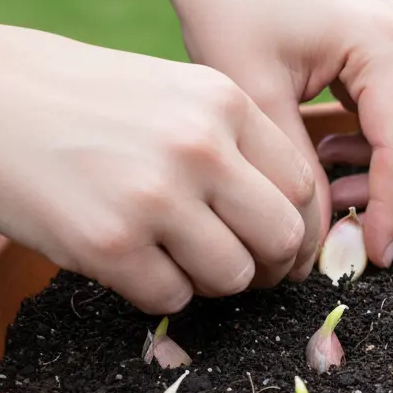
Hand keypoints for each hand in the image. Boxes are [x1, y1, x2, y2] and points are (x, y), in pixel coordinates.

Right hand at [0, 25, 317, 313]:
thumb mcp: (177, 94)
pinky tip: (132, 261)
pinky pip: (172, 298)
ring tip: (177, 258)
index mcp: (225, 103)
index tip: (283, 248)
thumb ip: (237, 145)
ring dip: (212, 281)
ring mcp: (154, 196)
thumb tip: (291, 222)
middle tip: (244, 268)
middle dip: (270, 265)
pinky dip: (158, 291)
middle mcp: (199, 147)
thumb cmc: (90, 102)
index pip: (302, 188)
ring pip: (233, 276)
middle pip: (281, 238)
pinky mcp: (109, 243)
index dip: (300, 229)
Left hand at [161, 0, 392, 268]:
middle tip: (361, 245)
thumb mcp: (256, 97)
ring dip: (388, 180)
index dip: (392, 208)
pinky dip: (376, 155)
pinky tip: (332, 160)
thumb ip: (298, 170)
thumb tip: (324, 240)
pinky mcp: (389, 57)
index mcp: (384, 43)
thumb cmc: (227, 8)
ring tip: (333, 194)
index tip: (370, 255)